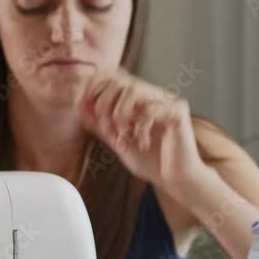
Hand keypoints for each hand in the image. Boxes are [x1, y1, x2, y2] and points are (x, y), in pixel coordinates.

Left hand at [80, 69, 204, 192]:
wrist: (176, 181)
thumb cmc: (152, 163)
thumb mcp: (118, 141)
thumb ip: (101, 124)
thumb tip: (80, 106)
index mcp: (140, 99)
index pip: (113, 77)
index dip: (95, 89)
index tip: (86, 109)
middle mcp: (154, 96)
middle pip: (120, 79)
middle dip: (105, 104)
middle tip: (109, 130)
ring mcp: (168, 102)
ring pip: (134, 89)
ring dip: (120, 114)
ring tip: (125, 136)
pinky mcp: (178, 113)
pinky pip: (151, 109)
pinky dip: (140, 128)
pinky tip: (144, 144)